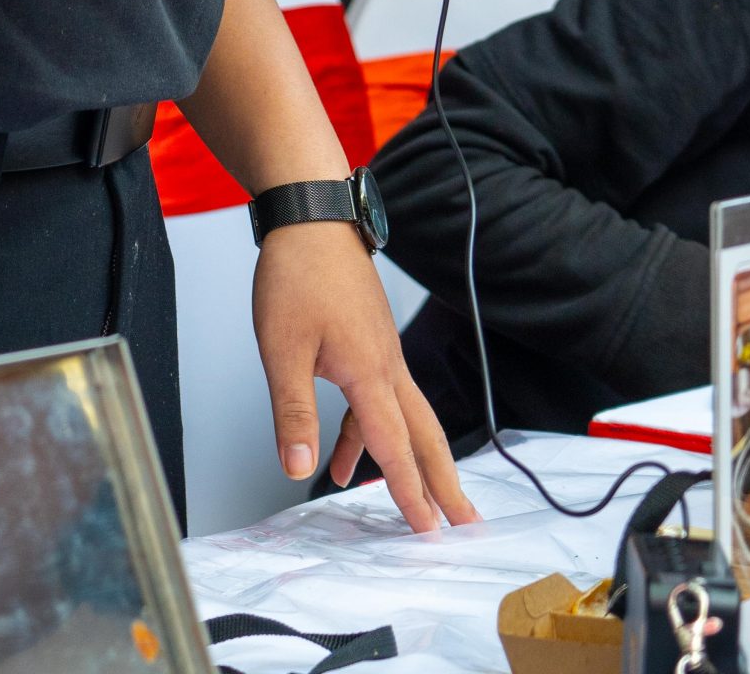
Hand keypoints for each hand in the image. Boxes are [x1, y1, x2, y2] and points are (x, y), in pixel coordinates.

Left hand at [251, 222, 475, 532]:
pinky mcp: (370, 342)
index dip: (410, 493)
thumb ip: (292, 413)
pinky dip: (368, 434)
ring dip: (412, 462)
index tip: (429, 531)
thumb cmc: (297, 274)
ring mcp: (381, 352)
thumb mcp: (283, 349)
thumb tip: (298, 468)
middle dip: (444, 484)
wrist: (311, 218)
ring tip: (416, 506)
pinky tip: (340, 458)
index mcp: (370, 371)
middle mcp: (386, 365)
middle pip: (424, 436)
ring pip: (407, 418)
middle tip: (466, 524)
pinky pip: (380, 400)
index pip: (394, 446)